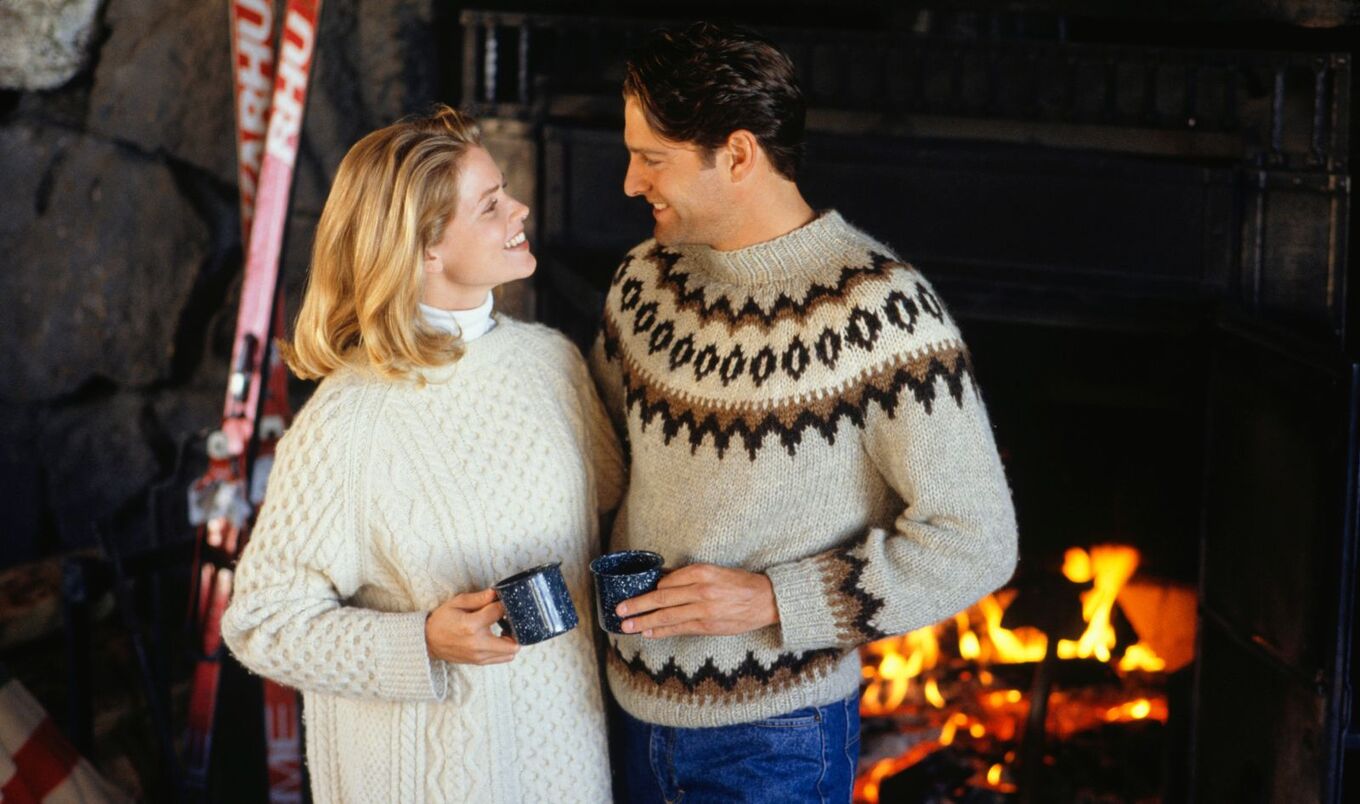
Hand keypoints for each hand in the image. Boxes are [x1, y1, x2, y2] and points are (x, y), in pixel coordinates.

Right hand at [425, 589, 519, 664]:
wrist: (428, 641)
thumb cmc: (442, 620)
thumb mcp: (457, 603)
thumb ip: (478, 598)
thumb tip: (496, 593)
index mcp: (472, 625)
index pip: (500, 612)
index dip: (503, 604)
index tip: (500, 602)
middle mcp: (478, 644)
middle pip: (514, 643)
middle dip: (516, 629)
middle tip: (509, 620)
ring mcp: (479, 656)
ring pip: (510, 653)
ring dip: (511, 641)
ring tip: (504, 630)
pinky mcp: (479, 662)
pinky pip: (501, 659)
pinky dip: (504, 649)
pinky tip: (497, 638)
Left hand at [616, 564, 778, 637]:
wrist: (766, 600)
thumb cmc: (740, 584)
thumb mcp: (715, 571)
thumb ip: (689, 576)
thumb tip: (663, 580)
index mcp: (701, 572)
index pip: (667, 581)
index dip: (649, 588)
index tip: (634, 592)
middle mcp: (701, 590)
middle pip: (661, 598)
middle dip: (638, 605)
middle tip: (620, 610)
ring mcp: (704, 610)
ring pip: (667, 616)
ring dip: (644, 622)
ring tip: (627, 625)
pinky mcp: (708, 626)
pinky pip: (679, 629)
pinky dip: (662, 631)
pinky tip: (649, 633)